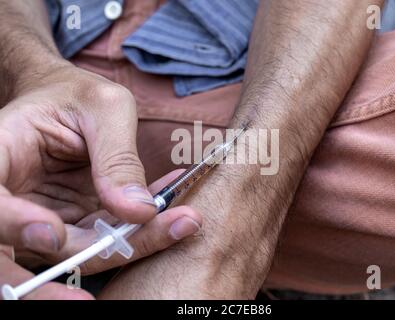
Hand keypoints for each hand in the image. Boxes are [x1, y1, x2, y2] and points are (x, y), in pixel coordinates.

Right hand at [0, 63, 199, 297]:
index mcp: (0, 155)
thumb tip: (140, 210)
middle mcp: (15, 197)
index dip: (13, 225)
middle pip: (40, 244)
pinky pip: (106, 239)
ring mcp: (44, 217)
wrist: (73, 103)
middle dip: (100, 250)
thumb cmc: (78, 93)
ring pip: (80, 251)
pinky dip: (143, 230)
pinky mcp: (73, 224)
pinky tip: (174, 210)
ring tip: (182, 221)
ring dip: (133, 244)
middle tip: (157, 234)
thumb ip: (116, 156)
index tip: (55, 233)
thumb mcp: (103, 108)